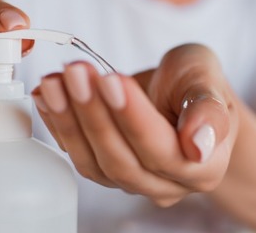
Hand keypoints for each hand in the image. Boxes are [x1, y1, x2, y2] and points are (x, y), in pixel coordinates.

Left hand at [32, 43, 238, 206]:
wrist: (181, 91)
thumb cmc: (197, 83)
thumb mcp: (208, 79)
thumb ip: (208, 109)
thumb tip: (199, 146)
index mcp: (202, 167)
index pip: (160, 150)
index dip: (132, 117)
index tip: (111, 79)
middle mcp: (165, 183)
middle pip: (121, 160)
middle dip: (93, 113)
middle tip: (76, 72)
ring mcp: (131, 179)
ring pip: (93, 162)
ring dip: (69, 119)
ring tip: (54, 80)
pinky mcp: (103, 166)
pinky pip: (76, 153)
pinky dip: (57, 123)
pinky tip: (46, 94)